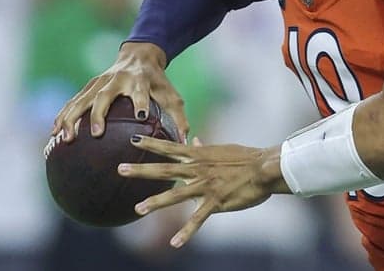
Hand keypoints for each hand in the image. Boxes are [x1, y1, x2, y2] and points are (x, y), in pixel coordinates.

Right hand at [52, 41, 188, 140]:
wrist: (139, 55)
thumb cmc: (157, 81)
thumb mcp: (171, 95)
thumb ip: (178, 117)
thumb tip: (185, 144)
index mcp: (139, 79)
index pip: (140, 90)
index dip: (140, 100)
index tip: (141, 115)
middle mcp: (117, 79)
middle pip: (104, 95)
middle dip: (98, 113)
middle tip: (96, 134)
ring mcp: (99, 81)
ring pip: (82, 98)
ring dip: (72, 117)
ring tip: (65, 138)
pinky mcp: (89, 86)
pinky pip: (73, 101)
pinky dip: (63, 116)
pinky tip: (54, 134)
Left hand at [117, 136, 285, 247]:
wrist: (264, 168)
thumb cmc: (246, 157)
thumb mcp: (222, 150)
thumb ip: (204, 148)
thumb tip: (193, 141)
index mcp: (199, 156)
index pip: (170, 147)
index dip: (151, 143)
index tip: (132, 139)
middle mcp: (198, 169)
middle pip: (165, 169)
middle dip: (141, 170)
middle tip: (120, 169)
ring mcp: (206, 185)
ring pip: (177, 195)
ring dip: (156, 202)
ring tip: (138, 209)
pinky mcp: (216, 201)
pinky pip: (198, 218)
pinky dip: (186, 231)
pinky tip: (175, 243)